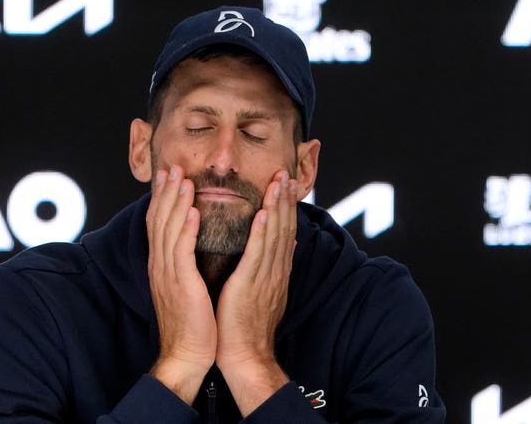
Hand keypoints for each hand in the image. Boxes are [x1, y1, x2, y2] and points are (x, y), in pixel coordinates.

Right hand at [147, 165, 216, 404]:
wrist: (186, 354)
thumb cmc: (192, 324)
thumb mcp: (185, 288)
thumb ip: (185, 265)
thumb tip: (192, 247)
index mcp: (163, 266)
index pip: (159, 224)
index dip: (163, 199)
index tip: (169, 177)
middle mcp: (161, 265)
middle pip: (159, 220)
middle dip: (165, 192)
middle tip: (171, 166)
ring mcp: (168, 274)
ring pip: (169, 229)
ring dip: (175, 201)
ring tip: (181, 178)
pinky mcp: (180, 284)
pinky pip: (181, 251)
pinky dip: (185, 228)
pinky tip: (192, 210)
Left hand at [215, 171, 296, 415]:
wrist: (244, 356)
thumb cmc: (247, 327)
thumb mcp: (265, 293)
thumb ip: (275, 268)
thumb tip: (285, 246)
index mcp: (276, 272)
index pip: (283, 233)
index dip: (285, 208)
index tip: (284, 185)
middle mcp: (275, 271)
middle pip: (283, 229)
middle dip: (284, 200)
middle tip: (285, 173)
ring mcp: (266, 277)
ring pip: (273, 235)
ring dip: (276, 207)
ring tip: (278, 182)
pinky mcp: (250, 285)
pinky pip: (257, 254)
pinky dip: (261, 232)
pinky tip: (263, 213)